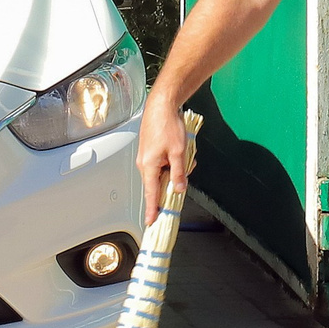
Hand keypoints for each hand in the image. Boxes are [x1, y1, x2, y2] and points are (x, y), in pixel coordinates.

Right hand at [135, 94, 193, 226]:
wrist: (161, 105)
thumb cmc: (167, 125)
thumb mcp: (179, 152)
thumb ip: (179, 173)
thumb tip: (179, 189)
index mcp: (149, 166)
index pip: (150, 194)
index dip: (152, 209)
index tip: (151, 222)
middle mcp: (144, 163)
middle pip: (159, 183)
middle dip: (173, 180)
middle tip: (183, 171)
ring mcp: (147, 156)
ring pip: (163, 172)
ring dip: (175, 168)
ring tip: (184, 154)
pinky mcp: (151, 150)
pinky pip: (163, 163)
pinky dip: (172, 160)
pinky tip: (180, 149)